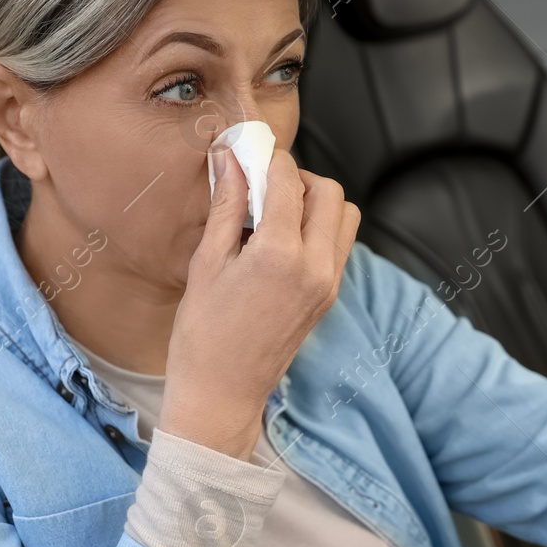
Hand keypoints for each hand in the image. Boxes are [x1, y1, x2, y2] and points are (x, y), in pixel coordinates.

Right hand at [160, 147, 360, 458]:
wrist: (222, 392)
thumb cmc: (203, 333)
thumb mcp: (207, 262)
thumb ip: (227, 205)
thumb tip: (230, 158)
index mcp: (282, 254)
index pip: (290, 181)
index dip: (269, 159)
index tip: (249, 153)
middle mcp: (316, 266)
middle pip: (330, 192)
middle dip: (299, 178)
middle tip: (263, 187)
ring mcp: (329, 284)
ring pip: (344, 217)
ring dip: (316, 203)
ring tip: (275, 215)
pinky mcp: (330, 297)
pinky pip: (339, 245)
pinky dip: (319, 230)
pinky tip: (281, 242)